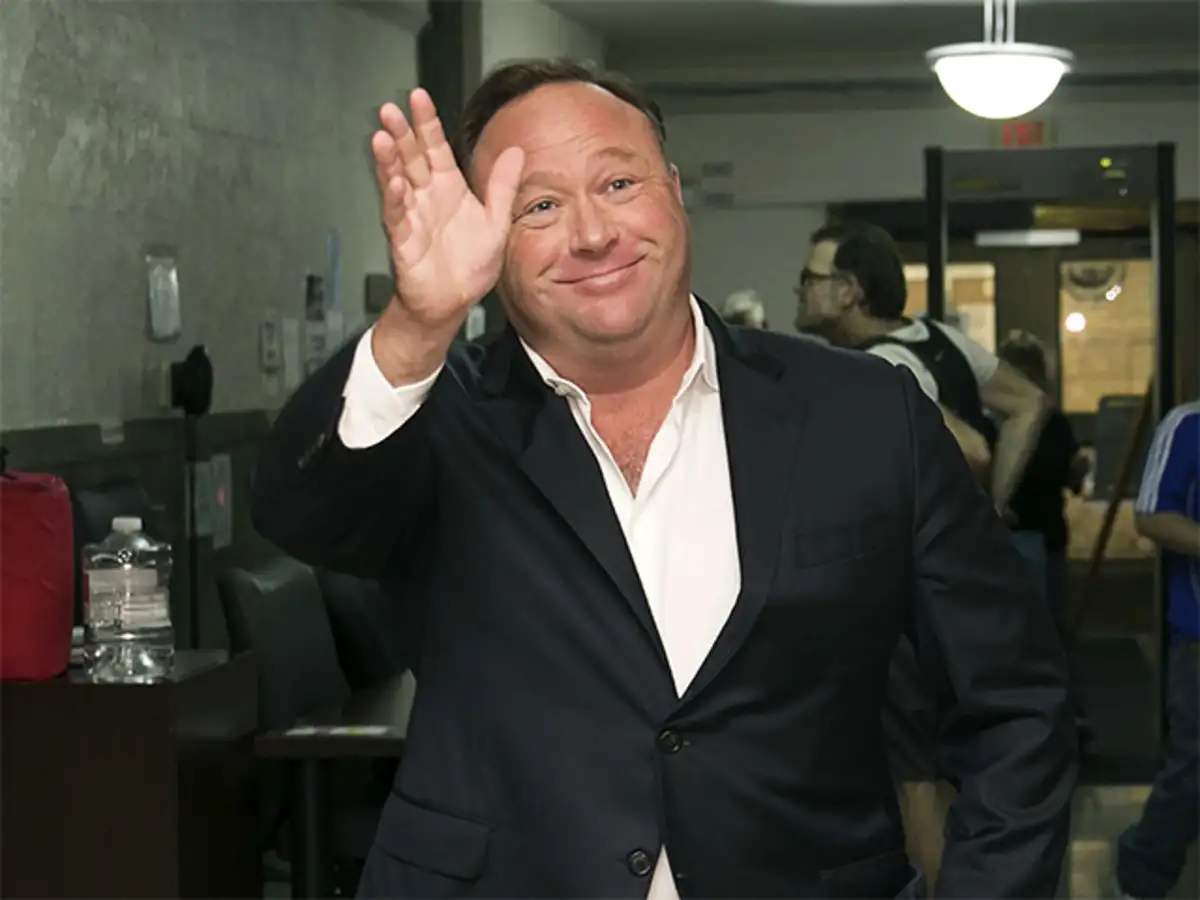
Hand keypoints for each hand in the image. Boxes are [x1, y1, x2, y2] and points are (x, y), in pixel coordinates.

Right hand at [372, 89, 524, 335]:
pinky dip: (396, 200)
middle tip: (391, 109)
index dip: (427, 123)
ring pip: (396, 182)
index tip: (419, 97)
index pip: (434, 148)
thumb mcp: (496, 221)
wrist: (453, 302)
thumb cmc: (469, 265)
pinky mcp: (404, 241)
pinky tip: (394, 184)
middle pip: (410, 158)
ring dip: (388, 161)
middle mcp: (426, 198)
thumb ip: (502, 186)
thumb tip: (516, 152)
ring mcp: (412, 217)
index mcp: (448, 188)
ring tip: (382, 138)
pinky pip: (397, 218)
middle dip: (400, 133)